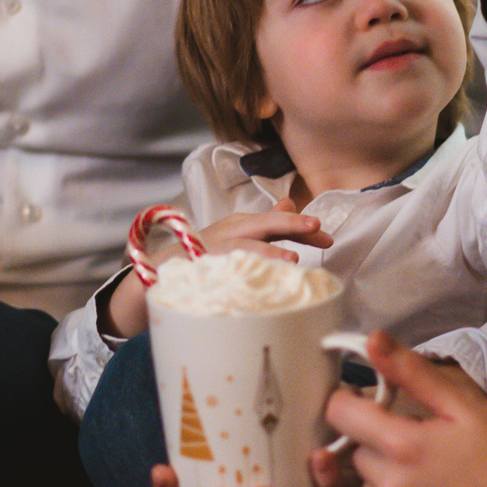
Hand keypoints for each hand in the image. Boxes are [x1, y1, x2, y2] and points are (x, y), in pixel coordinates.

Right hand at [104, 203, 333, 337]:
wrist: (158, 272)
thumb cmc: (206, 253)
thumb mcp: (238, 235)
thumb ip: (267, 224)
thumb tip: (292, 205)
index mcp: (241, 226)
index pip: (277, 222)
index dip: (302, 228)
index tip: (327, 237)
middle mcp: (229, 233)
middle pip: (261, 225)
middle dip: (288, 224)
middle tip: (314, 226)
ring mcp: (212, 250)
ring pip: (242, 247)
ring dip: (266, 252)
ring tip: (291, 260)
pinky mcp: (197, 268)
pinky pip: (220, 271)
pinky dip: (237, 274)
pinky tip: (254, 282)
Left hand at [325, 331, 486, 486]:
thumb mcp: (466, 405)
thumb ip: (413, 372)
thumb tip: (371, 340)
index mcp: (402, 446)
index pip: (340, 415)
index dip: (352, 403)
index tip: (373, 404)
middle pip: (357, 455)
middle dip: (378, 443)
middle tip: (420, 442)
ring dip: (387, 479)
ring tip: (431, 475)